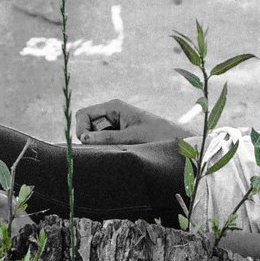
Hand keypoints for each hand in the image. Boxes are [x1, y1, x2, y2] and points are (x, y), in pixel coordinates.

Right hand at [73, 99, 190, 144]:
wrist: (178, 141)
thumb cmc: (158, 134)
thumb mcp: (131, 137)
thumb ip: (107, 138)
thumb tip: (84, 139)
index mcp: (114, 107)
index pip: (84, 114)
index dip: (81, 129)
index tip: (88, 143)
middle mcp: (112, 114)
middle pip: (86, 125)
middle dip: (89, 139)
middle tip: (101, 150)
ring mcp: (115, 125)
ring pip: (94, 135)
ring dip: (98, 145)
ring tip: (114, 152)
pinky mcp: (120, 135)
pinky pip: (104, 141)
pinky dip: (105, 148)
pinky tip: (117, 154)